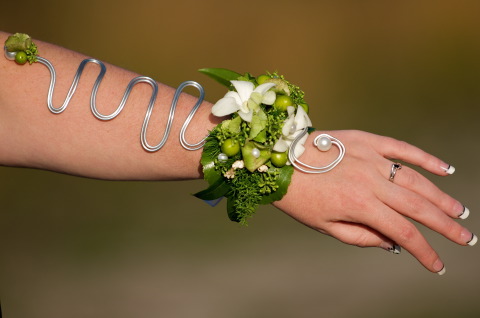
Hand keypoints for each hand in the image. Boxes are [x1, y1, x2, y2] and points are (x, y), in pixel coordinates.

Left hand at [273, 130, 475, 274]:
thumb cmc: (300, 198)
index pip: (403, 232)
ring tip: (459, 211)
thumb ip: (362, 237)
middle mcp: (371, 181)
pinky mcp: (367, 140)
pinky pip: (402, 148)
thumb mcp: (325, 226)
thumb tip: (392, 243)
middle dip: (445, 225)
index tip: (437, 265)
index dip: (424, 251)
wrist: (279, 161)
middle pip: (418, 206)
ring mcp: (371, 158)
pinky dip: (425, 159)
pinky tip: (445, 169)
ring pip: (416, 179)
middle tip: (465, 237)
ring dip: (440, 196)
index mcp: (360, 205)